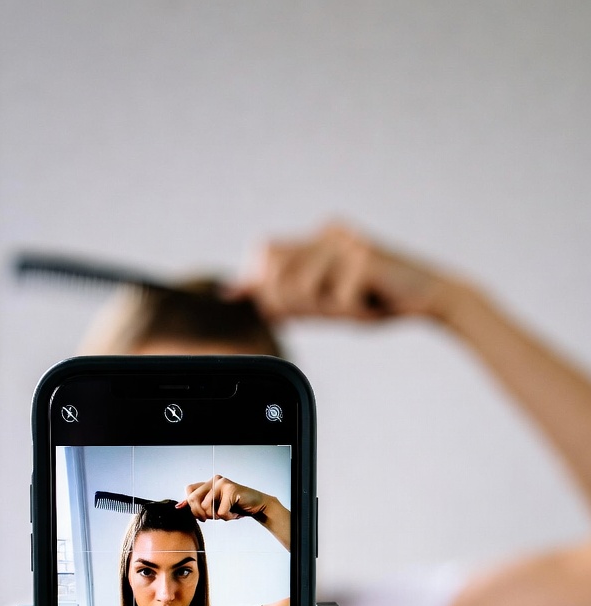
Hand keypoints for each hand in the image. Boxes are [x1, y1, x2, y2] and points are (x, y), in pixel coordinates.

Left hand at [177, 475, 267, 522]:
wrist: (256, 506)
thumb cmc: (235, 506)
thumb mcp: (213, 508)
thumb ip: (198, 505)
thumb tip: (179, 506)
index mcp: (208, 483)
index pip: (189, 492)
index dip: (191, 507)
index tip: (201, 517)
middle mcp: (214, 480)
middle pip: (193, 499)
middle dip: (201, 514)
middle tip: (212, 518)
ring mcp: (222, 483)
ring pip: (207, 507)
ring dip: (217, 517)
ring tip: (227, 514)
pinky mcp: (230, 489)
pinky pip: (221, 512)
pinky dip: (228, 517)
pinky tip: (235, 513)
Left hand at [227, 221, 454, 322]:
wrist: (432, 298)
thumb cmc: (378, 301)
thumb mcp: (325, 303)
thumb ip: (285, 298)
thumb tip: (233, 294)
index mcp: (317, 237)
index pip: (263, 252)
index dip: (261, 282)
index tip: (280, 306)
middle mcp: (328, 232)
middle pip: (275, 272)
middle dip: (292, 304)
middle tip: (327, 311)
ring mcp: (345, 242)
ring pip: (301, 290)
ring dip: (326, 311)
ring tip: (354, 306)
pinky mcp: (363, 258)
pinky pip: (336, 302)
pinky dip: (353, 313)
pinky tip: (374, 303)